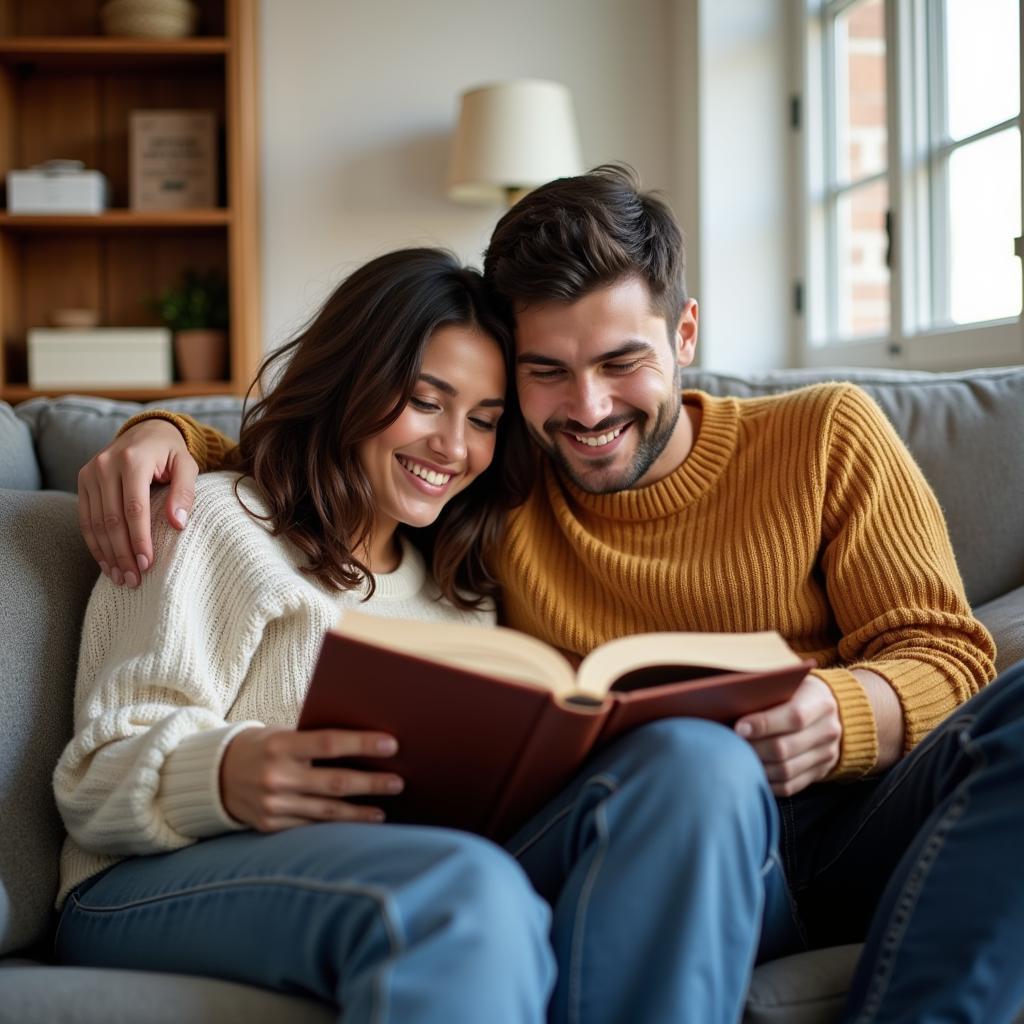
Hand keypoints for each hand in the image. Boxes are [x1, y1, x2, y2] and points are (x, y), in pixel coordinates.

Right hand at [77, 419, 197, 586]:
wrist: (146, 431)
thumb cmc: (171, 453)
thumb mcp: (187, 465)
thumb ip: (184, 492)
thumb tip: (178, 525)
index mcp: (133, 460)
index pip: (134, 508)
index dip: (139, 539)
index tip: (147, 564)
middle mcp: (105, 465)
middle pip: (112, 519)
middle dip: (122, 553)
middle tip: (133, 580)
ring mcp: (90, 473)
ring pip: (96, 522)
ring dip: (107, 554)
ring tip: (120, 578)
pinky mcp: (83, 481)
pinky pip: (85, 518)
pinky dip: (95, 543)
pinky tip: (106, 563)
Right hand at [220, 726, 404, 830]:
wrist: (214, 776)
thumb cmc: (261, 746)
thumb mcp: (281, 733)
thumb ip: (313, 740)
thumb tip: (363, 741)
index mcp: (280, 745)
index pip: (329, 743)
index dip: (362, 744)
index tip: (391, 744)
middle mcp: (275, 776)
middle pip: (334, 782)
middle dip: (370, 783)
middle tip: (397, 782)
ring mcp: (272, 805)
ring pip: (326, 811)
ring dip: (359, 812)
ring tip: (383, 810)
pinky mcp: (270, 826)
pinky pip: (311, 826)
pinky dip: (336, 826)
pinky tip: (356, 823)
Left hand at [734, 675, 841, 796]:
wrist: (829, 711)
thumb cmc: (796, 692)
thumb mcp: (789, 683)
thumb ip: (768, 693)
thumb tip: (730, 704)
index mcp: (819, 703)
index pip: (793, 717)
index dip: (764, 724)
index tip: (739, 727)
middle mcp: (828, 730)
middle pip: (785, 748)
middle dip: (753, 748)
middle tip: (731, 744)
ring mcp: (826, 754)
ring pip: (786, 770)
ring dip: (757, 766)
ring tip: (737, 758)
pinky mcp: (820, 772)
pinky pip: (790, 786)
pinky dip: (767, 782)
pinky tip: (751, 771)